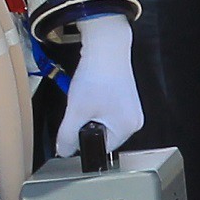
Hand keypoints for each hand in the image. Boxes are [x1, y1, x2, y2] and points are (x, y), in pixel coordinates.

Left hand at [53, 14, 144, 154]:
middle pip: (104, 135)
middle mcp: (135, 121)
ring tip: (87, 97)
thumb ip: (68, 135)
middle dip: (88, 124)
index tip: (75, 121)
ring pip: (105, 122)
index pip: (101, 147)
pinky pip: (109, 111)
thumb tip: (63, 152)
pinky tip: (92, 92)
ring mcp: (133, 108)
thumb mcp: (76, 110)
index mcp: (128, 128)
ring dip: (91, 114)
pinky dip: (97, 105)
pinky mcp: (128, 97)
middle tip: (81, 107)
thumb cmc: (95, 78)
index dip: (83, 137)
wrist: (107, 46)